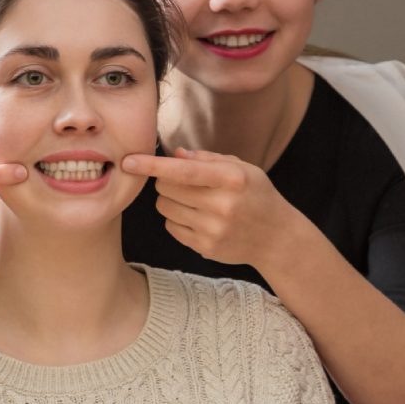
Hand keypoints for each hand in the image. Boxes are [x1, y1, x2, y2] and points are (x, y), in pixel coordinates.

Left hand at [121, 148, 296, 267]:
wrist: (277, 238)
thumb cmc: (256, 195)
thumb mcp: (242, 168)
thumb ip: (207, 158)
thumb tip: (174, 155)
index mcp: (231, 179)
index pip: (183, 170)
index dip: (152, 165)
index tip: (127, 161)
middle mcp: (222, 205)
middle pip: (166, 188)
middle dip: (167, 181)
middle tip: (185, 183)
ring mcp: (213, 230)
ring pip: (164, 208)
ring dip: (171, 200)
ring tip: (194, 201)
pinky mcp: (206, 248)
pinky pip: (171, 227)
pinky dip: (177, 219)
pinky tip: (199, 218)